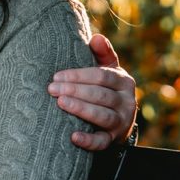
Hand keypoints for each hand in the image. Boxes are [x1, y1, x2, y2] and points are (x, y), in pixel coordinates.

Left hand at [48, 34, 137, 150]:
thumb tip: (97, 37)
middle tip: (52, 89)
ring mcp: (121, 122)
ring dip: (81, 109)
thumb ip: (102, 54)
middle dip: (75, 90)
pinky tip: (73, 136)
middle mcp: (127, 102)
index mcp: (124, 81)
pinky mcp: (113, 140)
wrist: (118, 119)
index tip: (57, 76)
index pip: (102, 76)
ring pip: (102, 116)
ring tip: (61, 103)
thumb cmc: (105, 88)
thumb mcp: (108, 69)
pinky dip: (88, 140)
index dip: (79, 76)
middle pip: (100, 95)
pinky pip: (101, 142)